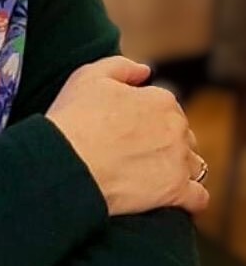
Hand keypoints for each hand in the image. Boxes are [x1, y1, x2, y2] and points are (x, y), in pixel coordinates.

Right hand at [46, 56, 208, 216]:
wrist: (68, 161)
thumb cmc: (74, 117)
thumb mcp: (89, 76)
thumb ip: (122, 67)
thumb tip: (145, 70)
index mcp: (160, 99)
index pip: (166, 106)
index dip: (146, 115)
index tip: (128, 126)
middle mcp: (176, 128)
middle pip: (181, 134)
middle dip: (165, 141)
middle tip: (135, 150)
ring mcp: (178, 161)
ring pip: (193, 164)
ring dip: (179, 168)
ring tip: (152, 174)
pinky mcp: (176, 192)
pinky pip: (198, 197)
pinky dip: (189, 198)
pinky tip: (173, 198)